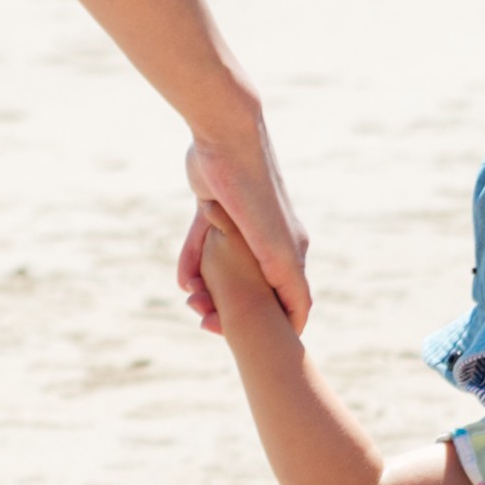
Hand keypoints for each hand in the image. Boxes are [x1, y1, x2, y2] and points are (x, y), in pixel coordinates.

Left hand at [179, 114, 310, 335]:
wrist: (225, 136)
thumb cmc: (252, 189)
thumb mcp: (272, 242)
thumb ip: (287, 278)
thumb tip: (302, 316)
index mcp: (289, 249)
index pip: (293, 298)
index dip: (280, 326)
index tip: (262, 348)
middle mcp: (269, 239)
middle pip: (255, 288)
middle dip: (233, 310)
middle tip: (207, 324)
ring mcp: (242, 224)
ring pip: (225, 268)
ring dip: (209, 289)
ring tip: (192, 304)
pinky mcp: (214, 209)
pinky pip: (203, 245)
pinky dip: (192, 263)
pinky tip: (182, 282)